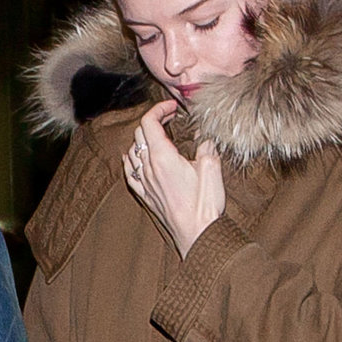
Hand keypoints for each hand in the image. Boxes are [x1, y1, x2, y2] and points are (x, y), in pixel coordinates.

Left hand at [123, 99, 225, 257]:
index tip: (172, 107)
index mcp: (163, 158)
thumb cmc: (204, 205)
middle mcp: (149, 168)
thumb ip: (206, 148)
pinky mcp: (146, 196)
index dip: (159, 109)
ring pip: (132, 152)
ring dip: (143, 139)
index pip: (149, 123)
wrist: (196, 234)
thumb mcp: (212, 169)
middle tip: (170, 118)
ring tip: (157, 135)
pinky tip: (132, 158)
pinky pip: (130, 173)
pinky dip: (130, 160)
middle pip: (140, 134)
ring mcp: (145, 183)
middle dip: (153, 120)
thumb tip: (205, 139)